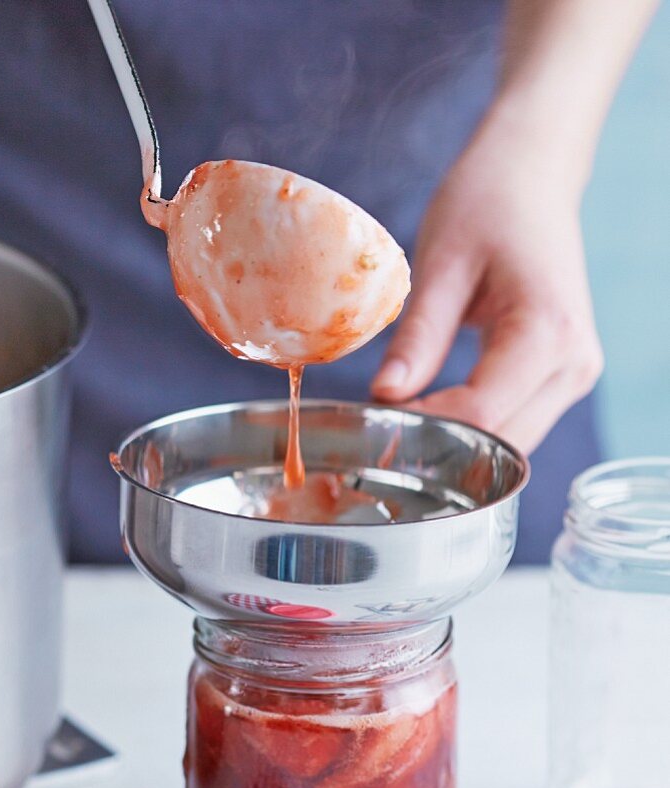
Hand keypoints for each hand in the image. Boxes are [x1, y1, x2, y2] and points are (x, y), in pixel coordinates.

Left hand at [371, 116, 603, 452]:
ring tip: (401, 423)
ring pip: (511, 446)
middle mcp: (574, 363)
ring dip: (458, 446)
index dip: (424, 430)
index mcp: (547, 331)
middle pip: (501, 444)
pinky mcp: (562, 377)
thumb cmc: (487, 203)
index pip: (481, 412)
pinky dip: (474, 431)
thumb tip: (385, 396)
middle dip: (440, 448)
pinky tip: (430, 412)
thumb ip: (418, 336)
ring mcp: (574, 374)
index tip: (374, 425)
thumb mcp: (441, 263)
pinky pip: (515, 425)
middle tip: (380, 432)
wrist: (532, 176)